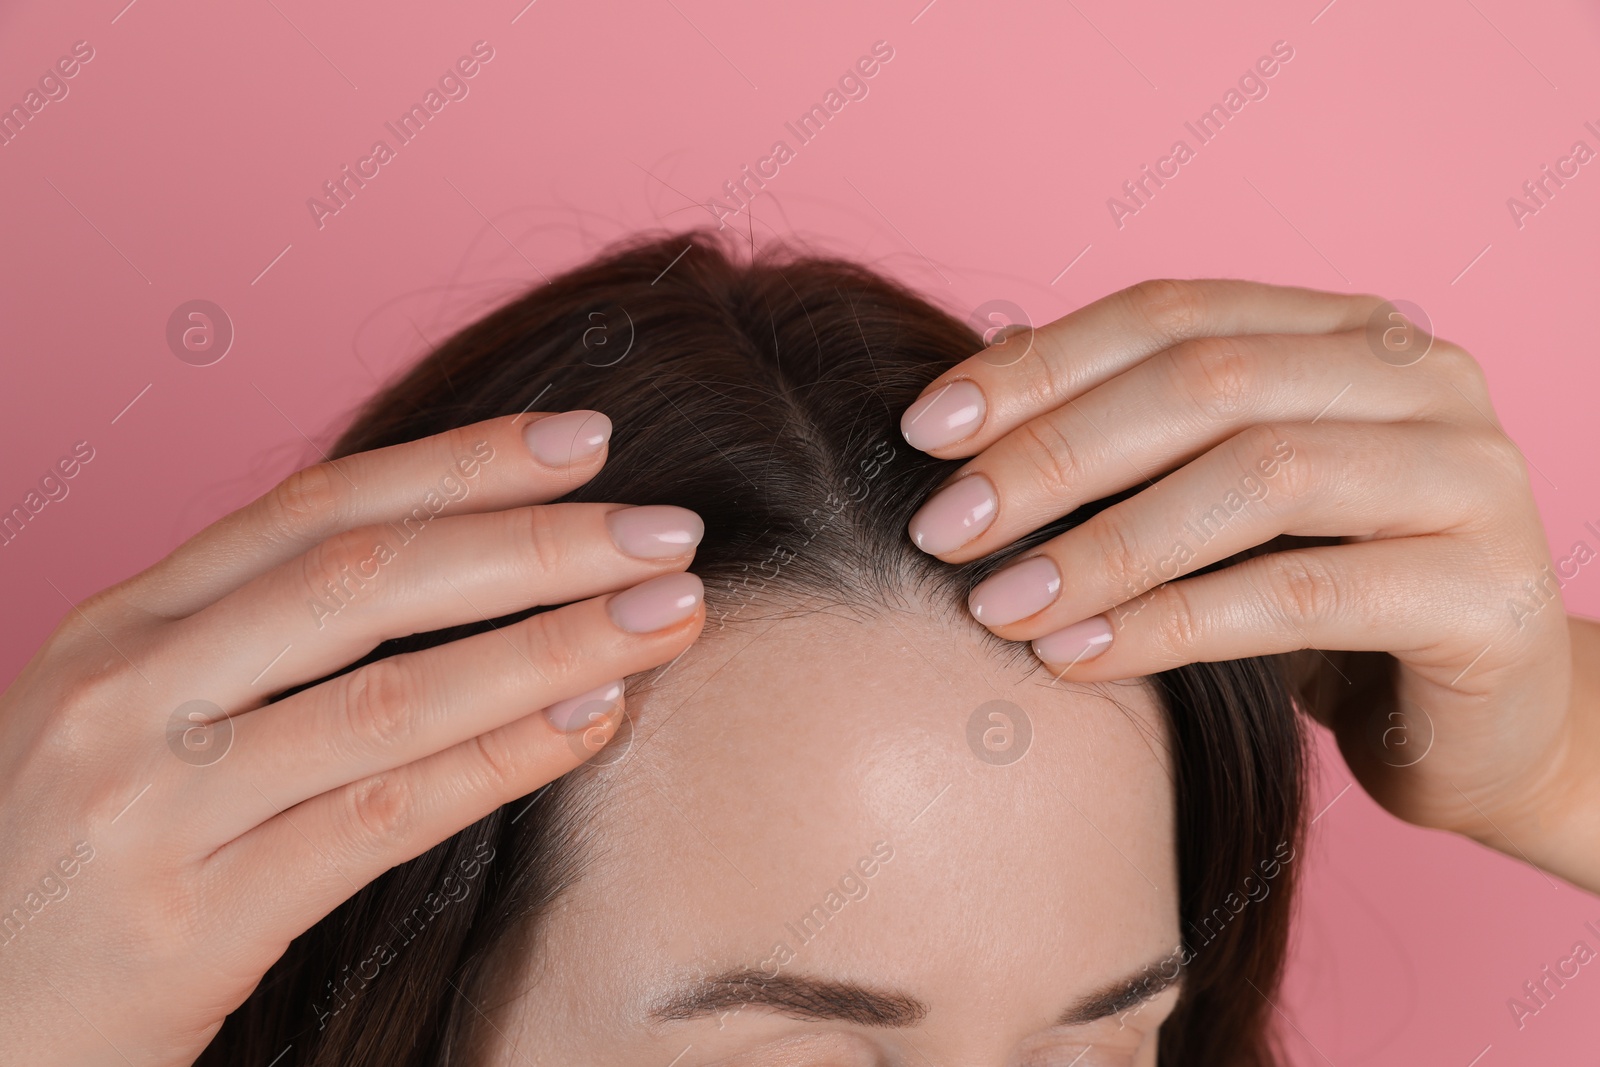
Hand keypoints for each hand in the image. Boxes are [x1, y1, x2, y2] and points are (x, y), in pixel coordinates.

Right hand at [0, 411, 706, 1065]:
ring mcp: (152, 805)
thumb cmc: (76, 856)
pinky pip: (381, 818)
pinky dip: (502, 759)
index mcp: (124, 624)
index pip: (318, 509)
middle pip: (367, 580)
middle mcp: (130, 693)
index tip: (588, 442)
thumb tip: (453, 563)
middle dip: (537, 545)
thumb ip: (259, 637)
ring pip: (390, 698)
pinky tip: (595, 722)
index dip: (464, 466)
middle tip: (670, 531)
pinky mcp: (192, 920)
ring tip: (669, 618)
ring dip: (552, 646)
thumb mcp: (135, 713)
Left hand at [898, 279, 1599, 892]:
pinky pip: (1298, 595)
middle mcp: (1422, 380)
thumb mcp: (1220, 506)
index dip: (1039, 364)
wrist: (1476, 729)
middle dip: (1051, 455)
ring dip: (1102, 546)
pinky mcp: (1486, 594)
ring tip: (996, 607)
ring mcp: (1469, 477)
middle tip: (943, 528)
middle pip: (1205, 382)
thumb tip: (964, 406)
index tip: (925, 430)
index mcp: (1348, 335)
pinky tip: (1077, 657)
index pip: (1173, 314)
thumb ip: (1133, 442)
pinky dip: (1171, 624)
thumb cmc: (1322, 605)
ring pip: (1255, 479)